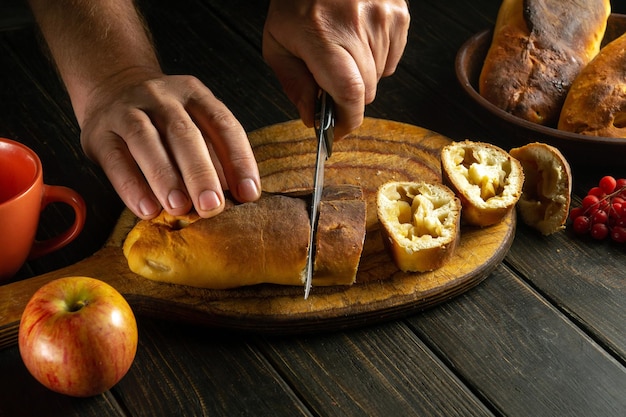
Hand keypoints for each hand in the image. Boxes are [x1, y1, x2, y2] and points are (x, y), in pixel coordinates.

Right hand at [78, 68, 260, 219]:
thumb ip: (214, 155)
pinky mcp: (99, 132)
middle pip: (184, 133)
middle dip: (200, 172)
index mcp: (194, 95)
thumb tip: (237, 197)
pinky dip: (131, 186)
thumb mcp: (193, 123)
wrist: (110, 86)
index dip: (239, 159)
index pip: (223, 125)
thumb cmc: (164, 121)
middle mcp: (162, 98)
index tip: (249, 194)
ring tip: (179, 207)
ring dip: (164, 176)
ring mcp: (127, 111)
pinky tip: (146, 209)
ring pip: (145, 140)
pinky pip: (115, 159)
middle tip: (212, 206)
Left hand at [263, 0, 409, 138]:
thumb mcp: (278, 43)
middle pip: (366, 91)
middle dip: (347, 98)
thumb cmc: (296, 0)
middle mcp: (356, 25)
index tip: (338, 130)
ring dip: (361, 77)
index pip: (350, 92)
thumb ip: (294, 84)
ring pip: (379, 77)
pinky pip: (392, 59)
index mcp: (321, 34)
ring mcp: (382, 18)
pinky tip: (358, 42)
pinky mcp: (399, 14)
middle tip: (329, 82)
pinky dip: (376, 60)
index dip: (348, 120)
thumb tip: (312, 118)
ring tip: (342, 52)